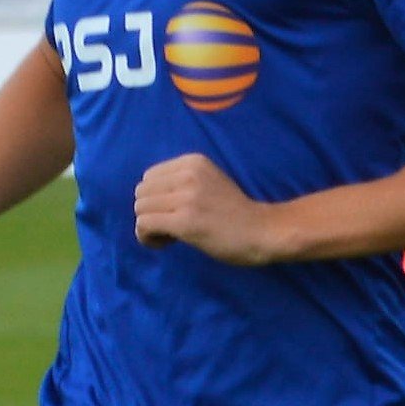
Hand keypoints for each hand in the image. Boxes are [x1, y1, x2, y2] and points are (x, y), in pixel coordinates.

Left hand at [128, 152, 285, 262]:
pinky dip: (148, 238)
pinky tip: (167, 243)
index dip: (156, 198)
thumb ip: (179, 182)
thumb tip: (143, 197)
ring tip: (171, 235)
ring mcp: (187, 197)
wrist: (264, 231)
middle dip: (150, 212)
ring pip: (140, 209)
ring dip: (149, 227)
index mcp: (193, 162)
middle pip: (141, 193)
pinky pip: (144, 225)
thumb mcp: (208, 182)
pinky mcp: (185, 221)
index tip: (175, 211)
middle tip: (171, 225)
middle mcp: (189, 175)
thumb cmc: (234, 211)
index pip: (149, 177)